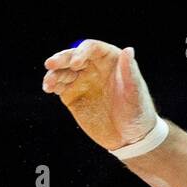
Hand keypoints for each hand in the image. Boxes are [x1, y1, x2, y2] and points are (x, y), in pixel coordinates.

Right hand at [42, 39, 157, 151]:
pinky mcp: (72, 95)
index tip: (76, 64)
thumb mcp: (136, 94)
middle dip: (60, 59)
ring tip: (48, 84)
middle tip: (50, 64)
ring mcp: (81, 81)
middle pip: (72, 56)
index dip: (81, 53)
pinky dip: (52, 85)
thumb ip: (130, 72)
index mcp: (110, 61)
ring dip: (53, 74)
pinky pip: (58, 86)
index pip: (92, 49)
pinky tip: (49, 88)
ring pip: (62, 71)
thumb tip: (129, 49)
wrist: (132, 138)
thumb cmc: (138, 113)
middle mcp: (93, 67)